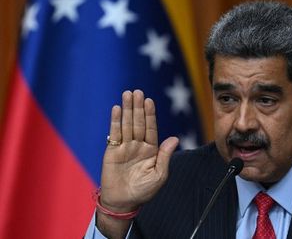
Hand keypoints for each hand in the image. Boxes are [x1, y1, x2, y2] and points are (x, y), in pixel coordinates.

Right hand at [100, 90, 178, 211]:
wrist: (123, 202)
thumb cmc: (143, 191)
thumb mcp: (159, 175)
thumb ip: (165, 156)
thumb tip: (175, 139)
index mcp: (152, 150)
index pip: (151, 128)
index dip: (150, 114)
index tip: (149, 101)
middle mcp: (138, 145)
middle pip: (138, 122)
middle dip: (138, 107)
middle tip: (137, 92)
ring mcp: (125, 147)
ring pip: (126, 124)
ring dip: (127, 109)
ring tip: (127, 94)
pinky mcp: (112, 151)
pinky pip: (114, 133)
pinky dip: (115, 121)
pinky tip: (117, 109)